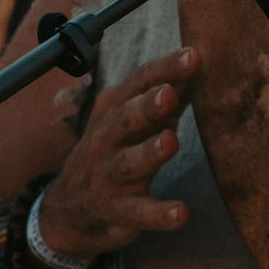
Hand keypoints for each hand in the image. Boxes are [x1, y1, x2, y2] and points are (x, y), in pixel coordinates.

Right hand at [37, 47, 198, 260]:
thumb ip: (168, 95)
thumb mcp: (135, 119)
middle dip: (147, 105)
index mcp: (115, 110)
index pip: (140, 83)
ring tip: (170, 141)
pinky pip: (139, 213)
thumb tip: (199, 61)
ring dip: (149, 152)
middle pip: (127, 118)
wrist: (69, 210)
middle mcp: (107, 139)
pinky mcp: (117, 210)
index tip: (194, 55)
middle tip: (170, 93)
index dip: (166, 69)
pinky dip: (159, 214)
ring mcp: (109, 175)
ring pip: (129, 162)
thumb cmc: (116, 151)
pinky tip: (182, 214)